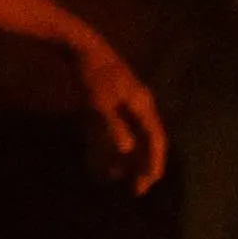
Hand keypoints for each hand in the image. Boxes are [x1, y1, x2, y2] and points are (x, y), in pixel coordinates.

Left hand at [71, 37, 167, 190]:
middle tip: (136, 189)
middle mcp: (140, 108)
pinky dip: (111, 146)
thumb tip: (127, 149)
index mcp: (143, 107)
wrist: (82, 49)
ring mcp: (127, 105)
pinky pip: (117, 131)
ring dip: (125, 159)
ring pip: (131, 138)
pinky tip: (99, 158)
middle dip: (141, 166)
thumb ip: (113, 126)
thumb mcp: (100, 102)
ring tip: (115, 178)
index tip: (148, 183)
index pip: (155, 140)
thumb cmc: (93, 76)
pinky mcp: (113, 103)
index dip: (154, 162)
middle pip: (146, 142)